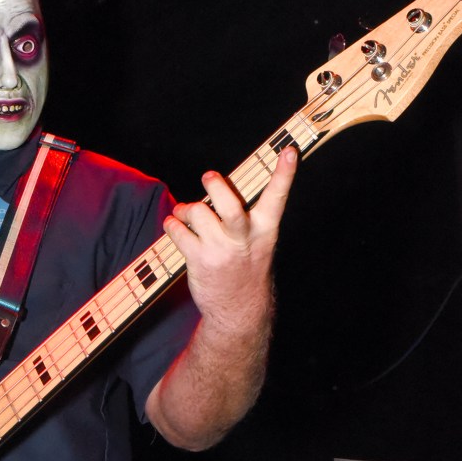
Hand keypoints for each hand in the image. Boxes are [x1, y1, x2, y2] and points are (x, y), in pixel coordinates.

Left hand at [163, 146, 296, 326]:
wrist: (239, 309)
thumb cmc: (246, 267)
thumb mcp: (257, 243)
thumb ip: (244, 216)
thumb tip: (218, 186)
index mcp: (265, 231)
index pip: (277, 198)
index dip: (284, 174)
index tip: (289, 151)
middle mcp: (243, 239)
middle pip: (229, 207)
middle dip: (216, 187)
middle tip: (209, 176)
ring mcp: (220, 251)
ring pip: (198, 214)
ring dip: (187, 208)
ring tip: (186, 212)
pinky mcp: (199, 260)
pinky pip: (178, 232)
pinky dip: (172, 224)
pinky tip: (174, 225)